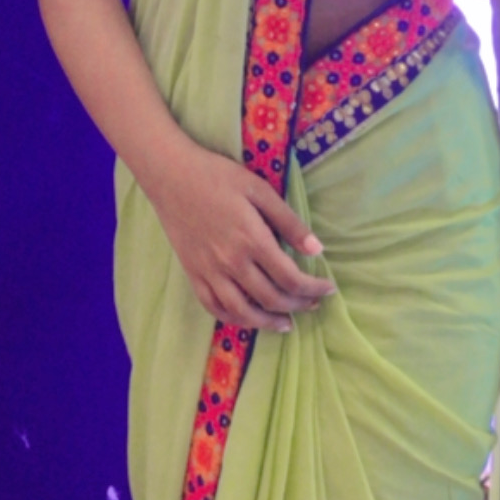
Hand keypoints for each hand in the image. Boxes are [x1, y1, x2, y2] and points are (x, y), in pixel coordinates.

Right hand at [150, 139, 335, 332]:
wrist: (170, 176)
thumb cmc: (217, 176)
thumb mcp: (259, 190)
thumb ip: (288, 222)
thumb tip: (318, 250)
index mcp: (252, 240)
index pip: (291, 277)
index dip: (313, 288)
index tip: (328, 288)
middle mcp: (232, 263)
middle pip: (271, 298)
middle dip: (298, 305)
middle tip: (313, 303)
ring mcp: (209, 272)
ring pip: (243, 312)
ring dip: (268, 322)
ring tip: (286, 323)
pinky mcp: (192, 274)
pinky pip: (214, 307)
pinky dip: (233, 318)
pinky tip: (247, 318)